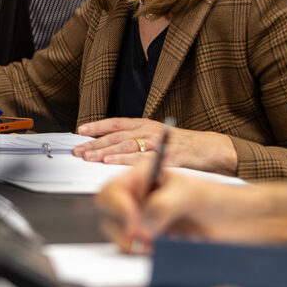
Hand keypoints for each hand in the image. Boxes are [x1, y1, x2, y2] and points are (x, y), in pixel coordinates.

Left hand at [74, 118, 238, 173]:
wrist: (209, 149)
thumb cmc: (181, 144)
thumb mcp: (156, 136)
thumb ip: (136, 139)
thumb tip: (109, 147)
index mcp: (145, 124)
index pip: (116, 122)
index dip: (97, 126)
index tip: (80, 130)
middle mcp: (149, 130)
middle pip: (117, 135)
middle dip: (94, 143)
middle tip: (77, 150)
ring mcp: (158, 142)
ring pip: (126, 146)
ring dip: (105, 152)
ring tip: (88, 157)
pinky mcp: (166, 156)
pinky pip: (143, 158)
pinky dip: (125, 161)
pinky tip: (111, 163)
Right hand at [95, 160, 257, 253]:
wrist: (237, 223)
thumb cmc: (217, 199)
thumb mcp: (190, 195)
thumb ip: (163, 206)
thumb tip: (141, 228)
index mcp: (143, 176)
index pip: (112, 190)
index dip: (118, 206)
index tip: (134, 221)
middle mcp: (138, 197)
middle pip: (109, 215)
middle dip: (123, 229)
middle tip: (142, 240)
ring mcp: (142, 220)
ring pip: (119, 235)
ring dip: (134, 244)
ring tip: (160, 244)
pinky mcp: (148, 240)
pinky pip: (133, 250)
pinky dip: (144, 254)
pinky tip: (164, 249)